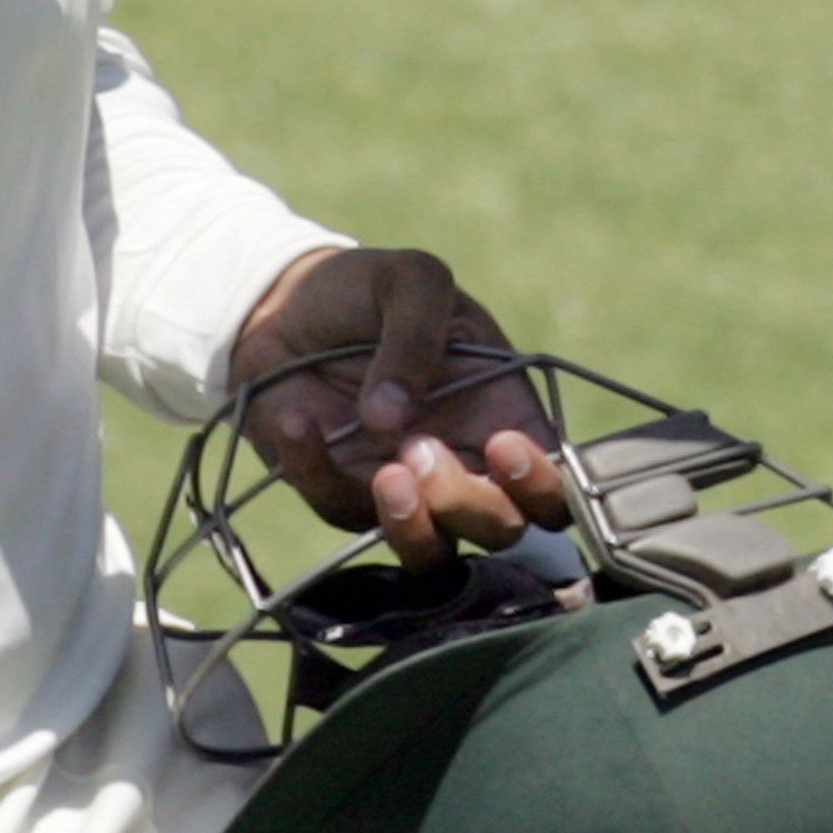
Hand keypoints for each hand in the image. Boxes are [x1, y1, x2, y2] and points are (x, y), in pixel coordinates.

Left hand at [229, 244, 567, 566]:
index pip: (552, 479)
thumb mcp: (409, 279)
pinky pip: (341, 513)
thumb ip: (417, 330)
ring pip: (433, 553)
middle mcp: (464, 461)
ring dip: (416, 528)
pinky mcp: (343, 495)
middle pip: (502, 530)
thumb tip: (391, 420)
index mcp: (503, 411)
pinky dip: (318, 473)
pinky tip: (298, 420)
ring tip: (387, 474)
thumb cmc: (365, 290)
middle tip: (423, 450)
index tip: (503, 445)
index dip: (543, 483)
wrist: (280, 303)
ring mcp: (407, 488)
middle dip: (472, 506)